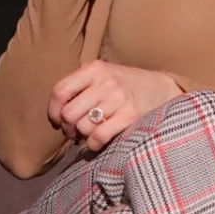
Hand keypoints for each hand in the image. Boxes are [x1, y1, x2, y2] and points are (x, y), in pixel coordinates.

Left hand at [48, 60, 182, 151]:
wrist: (161, 89)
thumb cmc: (125, 85)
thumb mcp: (103, 75)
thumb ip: (80, 86)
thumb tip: (56, 113)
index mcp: (95, 69)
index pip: (60, 91)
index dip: (53, 110)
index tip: (56, 120)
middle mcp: (106, 82)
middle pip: (69, 113)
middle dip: (67, 128)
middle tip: (73, 131)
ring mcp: (119, 99)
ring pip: (83, 127)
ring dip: (81, 136)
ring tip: (87, 134)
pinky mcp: (130, 116)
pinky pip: (99, 136)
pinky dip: (93, 144)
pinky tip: (96, 142)